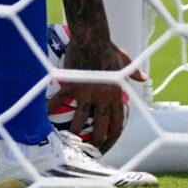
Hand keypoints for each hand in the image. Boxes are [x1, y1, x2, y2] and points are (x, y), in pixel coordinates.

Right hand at [57, 30, 141, 150]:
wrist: (91, 39)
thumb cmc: (108, 48)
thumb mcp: (125, 61)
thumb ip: (133, 72)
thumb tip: (143, 78)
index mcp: (115, 93)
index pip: (117, 118)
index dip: (115, 131)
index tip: (111, 140)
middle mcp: (102, 97)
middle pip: (100, 123)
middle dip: (97, 138)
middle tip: (93, 147)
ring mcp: (86, 92)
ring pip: (80, 117)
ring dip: (76, 130)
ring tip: (71, 140)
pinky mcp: (71, 85)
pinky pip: (60, 99)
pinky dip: (51, 107)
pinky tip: (45, 115)